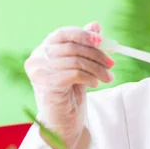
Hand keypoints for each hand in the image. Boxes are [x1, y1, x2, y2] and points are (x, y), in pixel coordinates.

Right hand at [24, 22, 114, 148]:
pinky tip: (95, 83)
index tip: (102, 41)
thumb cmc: (69, 94)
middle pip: (71, 47)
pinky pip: (74, 74)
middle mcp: (37, 58)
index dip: (84, 35)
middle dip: (96, 54)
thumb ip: (85, 46)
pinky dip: (89, 77)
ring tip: (108, 77)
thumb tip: (96, 25)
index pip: (63, 34)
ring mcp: (39, 71)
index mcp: (43, 50)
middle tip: (112, 63)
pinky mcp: (46, 85)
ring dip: (97, 68)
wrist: (63, 123)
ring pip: (75, 61)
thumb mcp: (80, 66)